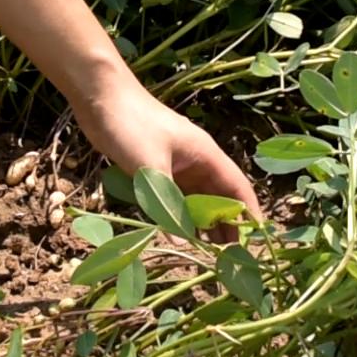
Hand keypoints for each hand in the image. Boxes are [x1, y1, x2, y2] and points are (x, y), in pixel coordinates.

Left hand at [72, 80, 263, 238]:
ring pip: (197, 202)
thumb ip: (167, 205)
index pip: (238, 188)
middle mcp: (196, 162)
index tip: (256, 241)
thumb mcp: (151, 167)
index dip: (250, 214)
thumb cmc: (131, 124)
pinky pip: (175, 199)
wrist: (100, 97)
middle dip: (227, 226)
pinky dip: (179, 218)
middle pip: (220, 199)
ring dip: (203, 226)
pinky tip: (178, 237)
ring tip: (208, 255)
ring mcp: (177, 166)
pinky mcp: (157, 169)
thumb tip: (182, 244)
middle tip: (229, 260)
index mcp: (206, 155)